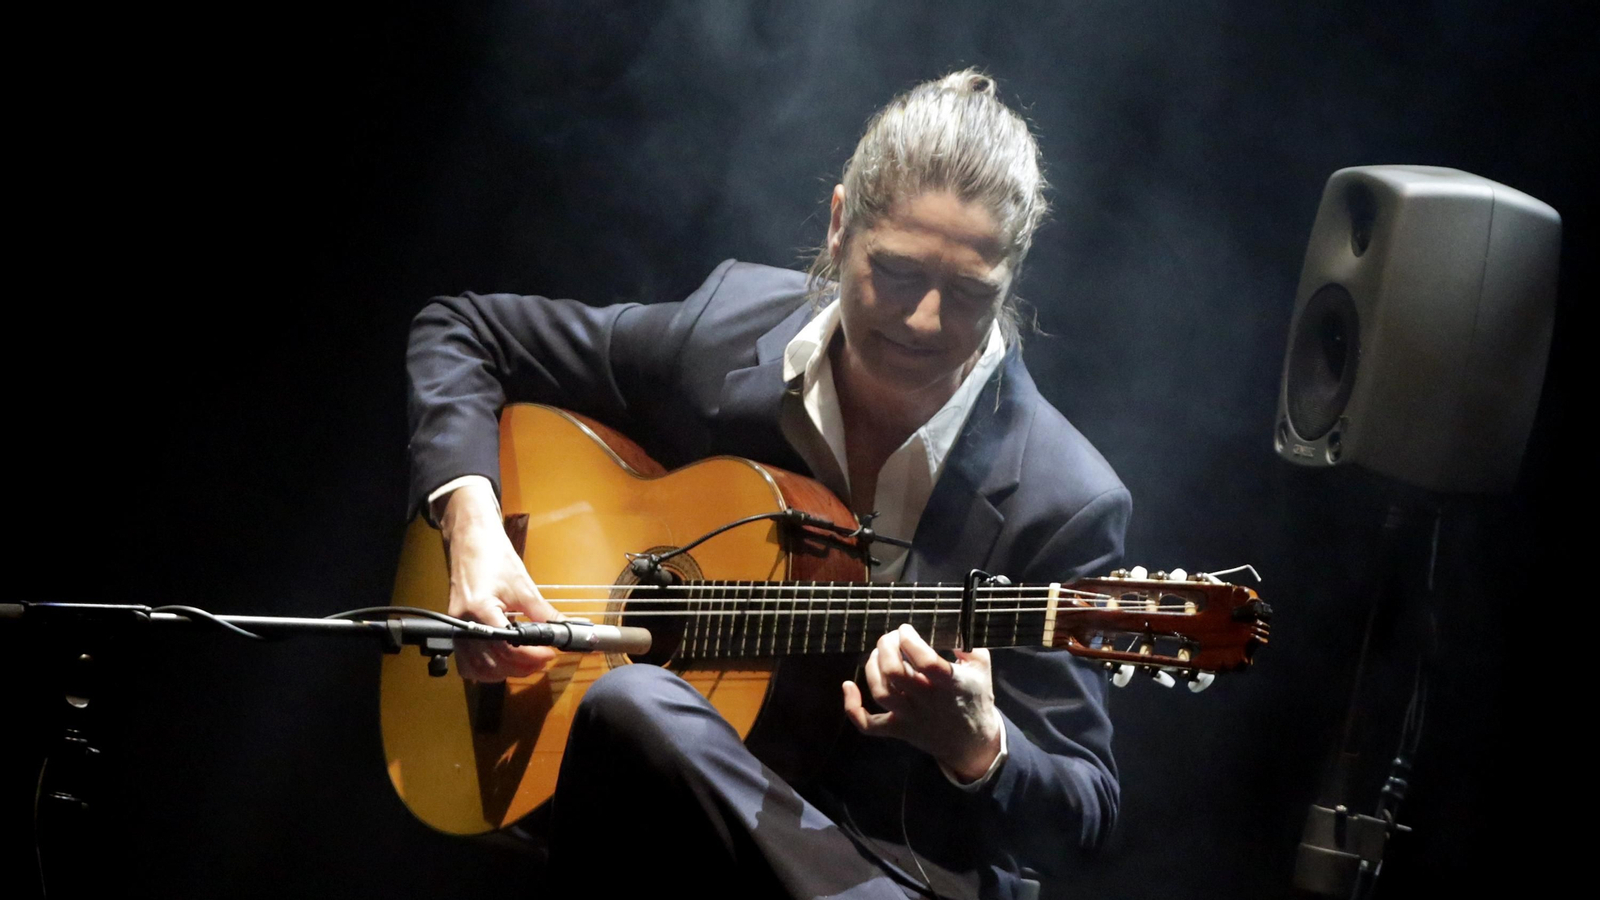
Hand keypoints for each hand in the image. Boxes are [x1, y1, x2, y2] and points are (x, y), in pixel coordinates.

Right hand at [439, 481, 559, 680]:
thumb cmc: (495, 557)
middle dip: (522, 665)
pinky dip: (485, 670)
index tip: (551, 653)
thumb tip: (564, 630)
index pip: (507, 644)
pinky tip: (503, 664)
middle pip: (493, 660)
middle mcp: (463, 623)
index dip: (531, 654)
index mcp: (481, 608)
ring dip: (505, 671)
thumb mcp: (523, 585)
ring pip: (478, 667)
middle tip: (544, 659)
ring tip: (528, 663)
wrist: (469, 541)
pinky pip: (467, 662)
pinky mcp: (455, 631)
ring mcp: (456, 629)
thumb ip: (543, 613)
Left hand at [842, 624, 1002, 781]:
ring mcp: (910, 717)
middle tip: (890, 638)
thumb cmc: (975, 699)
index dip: (911, 641)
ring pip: (881, 693)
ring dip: (872, 668)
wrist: (971, 742)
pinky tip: (848, 686)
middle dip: (886, 648)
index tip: (906, 629)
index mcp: (950, 684)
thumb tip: (950, 626)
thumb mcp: (982, 668)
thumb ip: (969, 644)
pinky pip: (868, 725)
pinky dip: (852, 707)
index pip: (927, 662)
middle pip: (896, 674)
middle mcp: (927, 701)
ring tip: (877, 654)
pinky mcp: (897, 729)